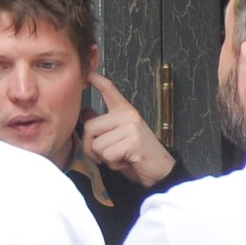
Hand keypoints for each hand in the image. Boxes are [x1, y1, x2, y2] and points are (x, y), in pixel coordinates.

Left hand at [82, 72, 175, 186]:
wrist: (160, 171)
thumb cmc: (136, 156)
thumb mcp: (117, 138)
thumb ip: (103, 126)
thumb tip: (85, 112)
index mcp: (124, 111)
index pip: (109, 90)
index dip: (97, 80)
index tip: (87, 73)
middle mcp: (128, 114)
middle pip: (89, 128)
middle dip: (92, 147)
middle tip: (110, 154)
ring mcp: (132, 126)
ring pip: (97, 144)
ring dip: (105, 158)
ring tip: (122, 157)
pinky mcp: (134, 140)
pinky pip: (107, 154)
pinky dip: (113, 164)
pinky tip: (127, 161)